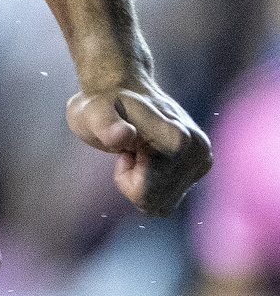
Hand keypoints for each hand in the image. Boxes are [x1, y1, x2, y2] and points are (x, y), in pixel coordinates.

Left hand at [66, 82, 211, 216]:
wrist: (123, 90)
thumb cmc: (103, 104)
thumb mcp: (92, 113)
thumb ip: (105, 125)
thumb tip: (123, 135)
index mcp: (178, 139)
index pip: (145, 193)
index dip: (125, 176)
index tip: (124, 149)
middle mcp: (198, 150)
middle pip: (155, 203)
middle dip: (135, 181)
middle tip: (130, 148)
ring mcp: (202, 159)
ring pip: (162, 205)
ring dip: (144, 184)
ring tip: (139, 151)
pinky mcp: (200, 168)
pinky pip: (168, 201)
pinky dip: (153, 185)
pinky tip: (148, 158)